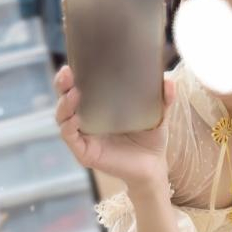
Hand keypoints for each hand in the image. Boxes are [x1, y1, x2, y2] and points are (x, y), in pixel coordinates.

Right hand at [53, 64, 174, 186]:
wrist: (154, 167)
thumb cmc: (151, 138)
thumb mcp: (157, 115)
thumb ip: (163, 99)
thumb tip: (169, 80)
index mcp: (98, 107)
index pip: (78, 87)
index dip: (71, 76)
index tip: (72, 64)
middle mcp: (86, 120)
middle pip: (65, 100)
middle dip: (62, 85)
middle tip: (67, 74)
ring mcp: (84, 137)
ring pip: (63, 118)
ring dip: (64, 105)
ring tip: (74, 94)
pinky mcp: (85, 153)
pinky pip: (70, 138)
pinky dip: (69, 128)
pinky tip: (75, 120)